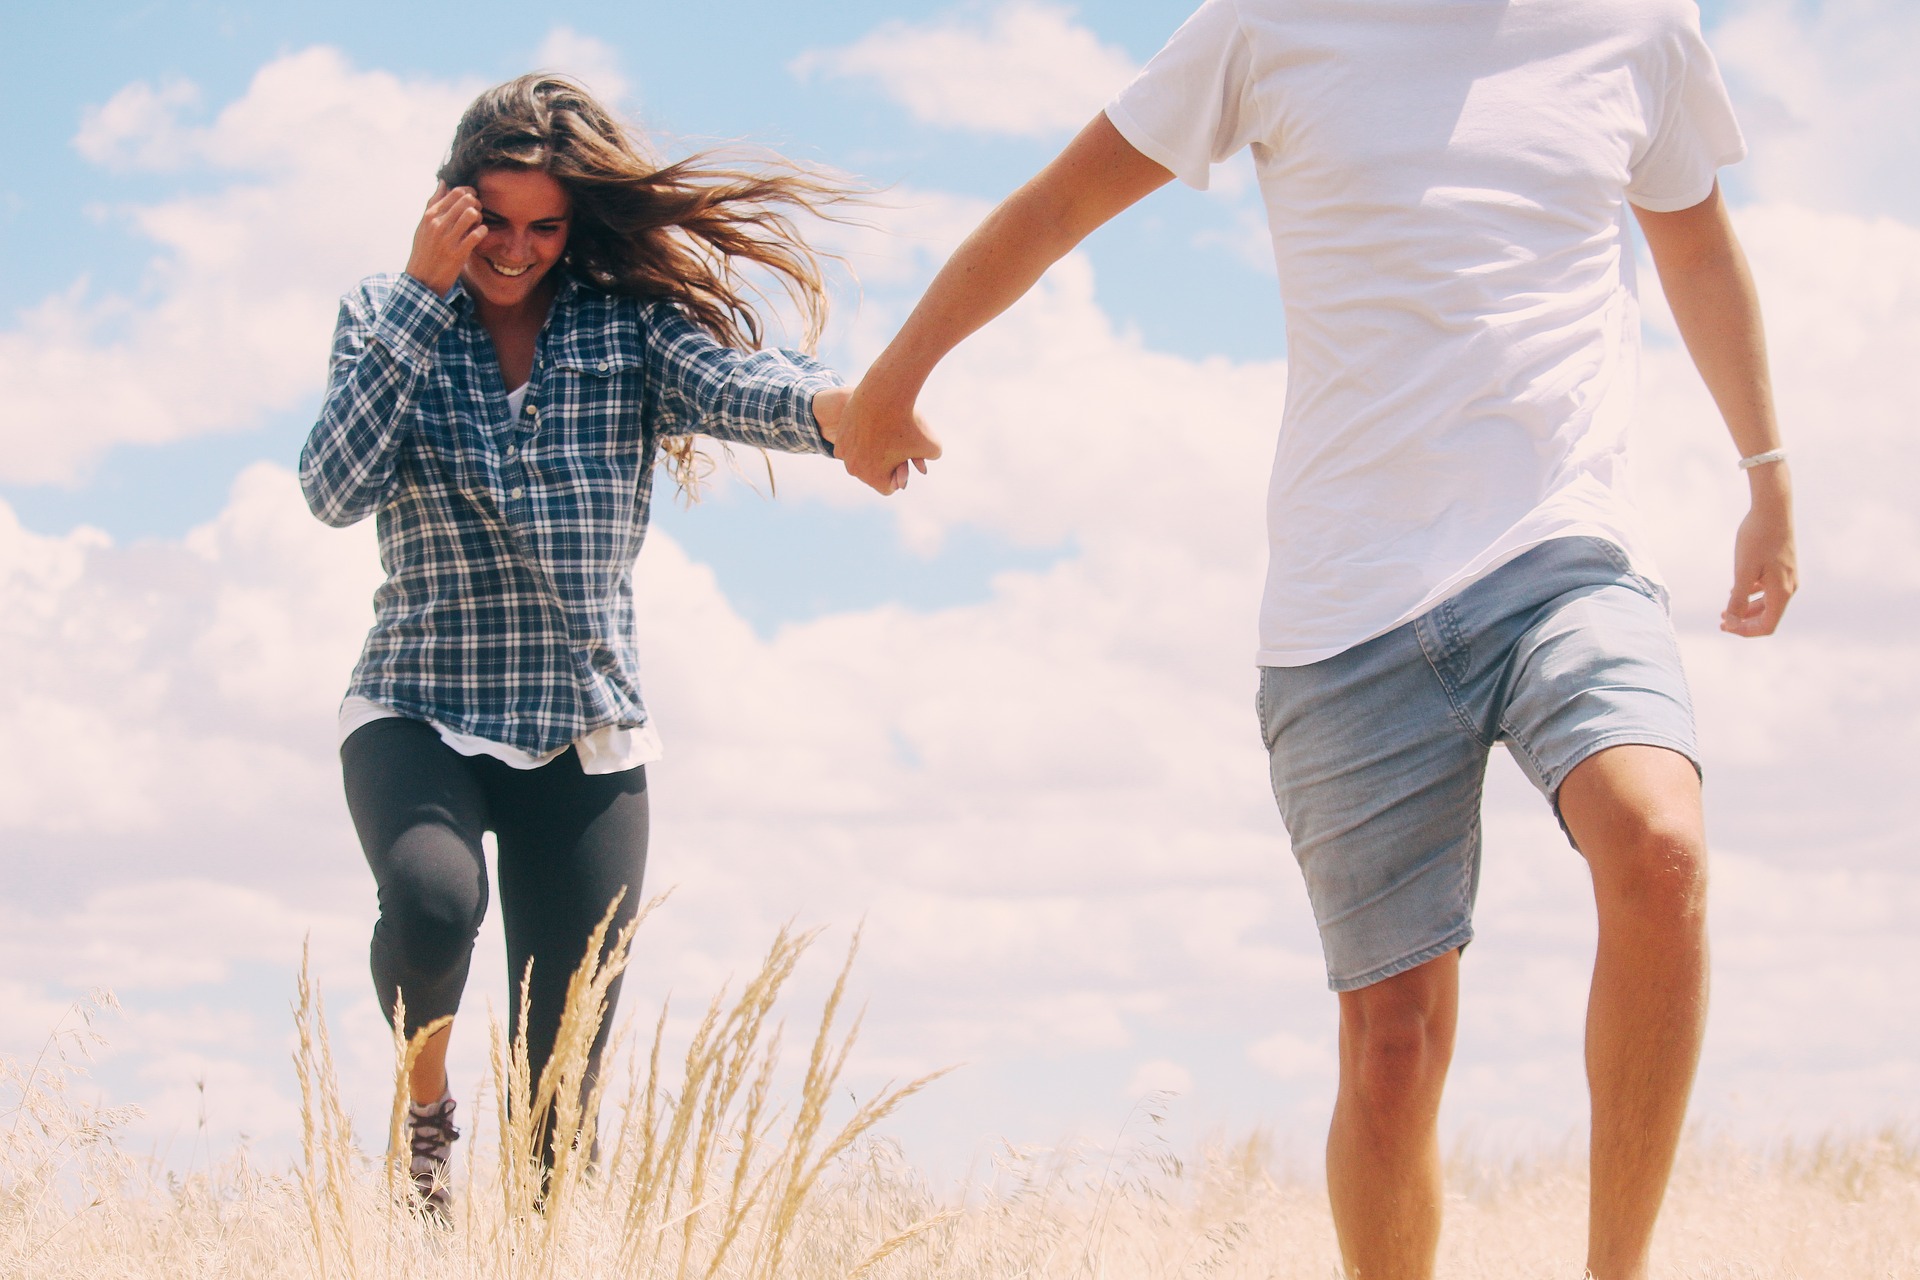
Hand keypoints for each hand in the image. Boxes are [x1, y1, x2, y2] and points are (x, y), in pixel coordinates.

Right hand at [405, 181, 484, 296]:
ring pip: (472, 214)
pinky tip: (480, 234)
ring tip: (477, 223)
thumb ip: (433, 203)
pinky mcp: (458, 254)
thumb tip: (443, 182)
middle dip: (476, 203)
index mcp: (430, 215)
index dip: (469, 192)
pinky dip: (482, 232)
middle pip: (466, 200)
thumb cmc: (424, 250)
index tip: (473, 199)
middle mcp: (438, 224)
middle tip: (477, 211)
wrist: (422, 279)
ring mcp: (448, 239)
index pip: (455, 192)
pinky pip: (477, 234)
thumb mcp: (423, 225)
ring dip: (479, 217)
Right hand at [830, 377, 939, 494]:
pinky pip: (853, 446)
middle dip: (885, 462)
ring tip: (885, 434)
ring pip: (862, 459)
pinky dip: (861, 439)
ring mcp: (845, 454)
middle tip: (895, 442)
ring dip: (872, 451)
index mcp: (875, 479)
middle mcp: (855, 471)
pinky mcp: (840, 438)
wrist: (884, 393)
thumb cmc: (910, 422)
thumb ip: (931, 458)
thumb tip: (923, 467)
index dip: (900, 472)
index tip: (906, 455)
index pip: (890, 487)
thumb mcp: (933, 445)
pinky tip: (873, 426)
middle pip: (874, 473)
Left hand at [1721, 469, 1795, 636]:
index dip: (1745, 631)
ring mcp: (1787, 576)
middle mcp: (1789, 587)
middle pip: (1768, 616)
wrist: (1772, 509)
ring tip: (1724, 609)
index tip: (1724, 626)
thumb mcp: (1742, 571)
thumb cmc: (1756, 538)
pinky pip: (1768, 589)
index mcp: (1782, 592)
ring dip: (1746, 609)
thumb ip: (1737, 599)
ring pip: (1767, 603)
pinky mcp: (1783, 566)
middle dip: (1744, 621)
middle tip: (1721, 621)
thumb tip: (1731, 624)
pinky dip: (1752, 595)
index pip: (1767, 626)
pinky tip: (1735, 590)